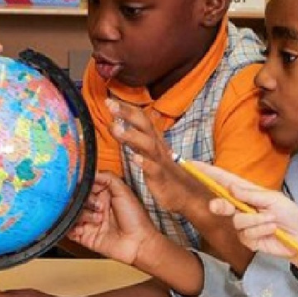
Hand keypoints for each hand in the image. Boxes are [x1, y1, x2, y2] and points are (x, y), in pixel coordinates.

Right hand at [67, 170, 156, 265]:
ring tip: (97, 220)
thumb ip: (108, 178)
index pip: (84, 186)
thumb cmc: (137, 219)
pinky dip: (72, 228)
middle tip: (97, 206)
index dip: (83, 186)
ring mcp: (90, 222)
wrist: (139, 244)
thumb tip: (92, 170)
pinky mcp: (86, 236)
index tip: (81, 186)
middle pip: (76, 199)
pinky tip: (83, 227)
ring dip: (83, 215)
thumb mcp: (124, 191)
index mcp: (103, 196)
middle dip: (85, 202)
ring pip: (72, 213)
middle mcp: (95, 208)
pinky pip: (69, 230)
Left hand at [107, 98, 194, 213]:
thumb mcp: (150, 153)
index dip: (126, 108)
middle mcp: (157, 147)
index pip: (141, 118)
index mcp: (153, 140)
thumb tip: (118, 124)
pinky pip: (154, 169)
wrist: (189, 196)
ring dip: (131, 135)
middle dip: (127, 113)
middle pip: (144, 125)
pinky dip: (144, 163)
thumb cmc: (166, 172)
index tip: (108, 100)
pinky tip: (134, 158)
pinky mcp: (161, 178)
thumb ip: (135, 138)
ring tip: (115, 128)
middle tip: (109, 104)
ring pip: (148, 145)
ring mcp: (160, 162)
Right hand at [192, 160, 297, 267]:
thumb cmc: (291, 214)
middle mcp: (241, 206)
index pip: (223, 180)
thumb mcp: (273, 199)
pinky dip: (259, 230)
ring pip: (235, 220)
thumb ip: (250, 194)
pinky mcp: (246, 239)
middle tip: (221, 206)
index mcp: (246, 192)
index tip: (191, 165)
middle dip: (219, 205)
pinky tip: (271, 231)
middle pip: (219, 203)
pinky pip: (245, 233)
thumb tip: (230, 187)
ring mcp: (242, 224)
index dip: (207, 173)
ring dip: (255, 221)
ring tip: (272, 221)